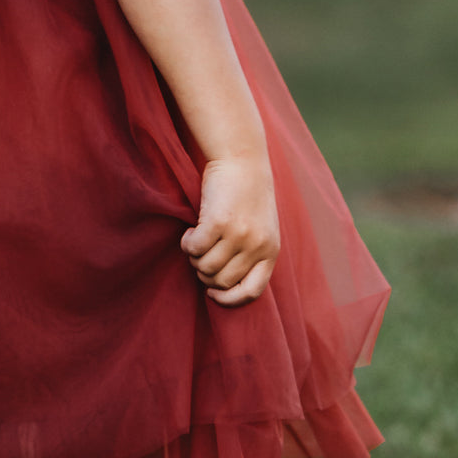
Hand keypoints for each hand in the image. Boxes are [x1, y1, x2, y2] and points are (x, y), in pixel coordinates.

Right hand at [180, 154, 278, 306]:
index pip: (251, 291)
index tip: (213, 293)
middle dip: (205, 273)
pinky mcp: (218, 222)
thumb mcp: (261, 226)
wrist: (241, 158)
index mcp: (270, 250)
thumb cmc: (247, 192)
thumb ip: (251, 252)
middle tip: (200, 255)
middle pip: (221, 281)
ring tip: (195, 240)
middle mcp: (256, 246)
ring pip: (205, 267)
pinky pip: (194, 248)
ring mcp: (238, 235)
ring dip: (194, 257)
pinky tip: (190, 231)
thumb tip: (221, 283)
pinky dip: (187, 243)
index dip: (229, 299)